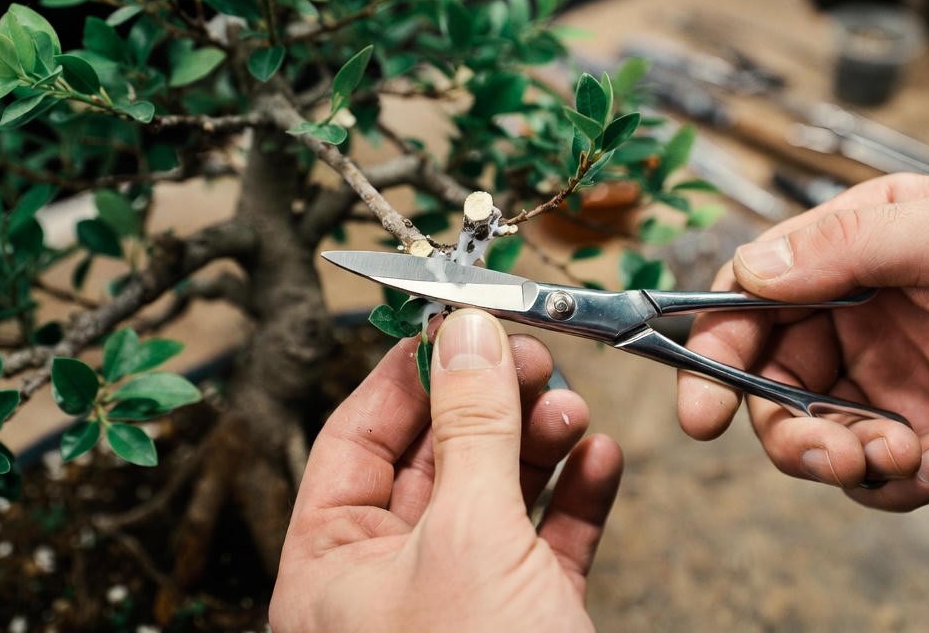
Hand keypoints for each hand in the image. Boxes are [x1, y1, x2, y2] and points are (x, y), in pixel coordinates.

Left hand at [272, 308, 623, 631]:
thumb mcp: (470, 539)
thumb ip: (471, 428)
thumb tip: (467, 335)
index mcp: (331, 569)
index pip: (355, 441)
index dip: (407, 376)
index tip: (456, 325)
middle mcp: (388, 584)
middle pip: (434, 461)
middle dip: (487, 405)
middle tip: (529, 356)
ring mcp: (458, 603)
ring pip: (495, 497)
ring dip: (537, 445)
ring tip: (571, 408)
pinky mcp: (524, 621)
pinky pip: (543, 544)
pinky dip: (573, 499)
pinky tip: (597, 461)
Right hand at [678, 167, 928, 510]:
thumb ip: (851, 246)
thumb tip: (752, 268)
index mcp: (867, 249)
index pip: (760, 291)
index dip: (720, 340)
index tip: (704, 395)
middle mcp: (870, 314)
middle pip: (773, 373)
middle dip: (776, 421)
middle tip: (812, 450)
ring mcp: (900, 379)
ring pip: (816, 430)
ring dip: (836, 456)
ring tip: (896, 456)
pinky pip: (879, 474)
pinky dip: (897, 482)